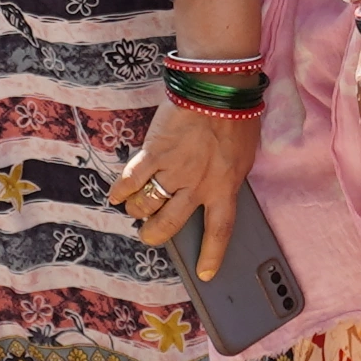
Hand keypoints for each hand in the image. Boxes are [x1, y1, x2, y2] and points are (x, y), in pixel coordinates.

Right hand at [114, 97, 264, 281]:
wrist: (217, 87)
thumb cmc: (237, 116)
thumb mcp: (244, 156)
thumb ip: (229, 178)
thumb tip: (218, 191)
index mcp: (225, 188)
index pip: (219, 231)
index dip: (211, 255)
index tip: (206, 273)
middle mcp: (197, 186)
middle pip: (170, 224)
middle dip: (156, 234)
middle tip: (150, 235)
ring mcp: (174, 171)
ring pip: (148, 205)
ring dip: (138, 210)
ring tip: (134, 208)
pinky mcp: (154, 153)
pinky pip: (132, 179)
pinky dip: (121, 190)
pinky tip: (116, 195)